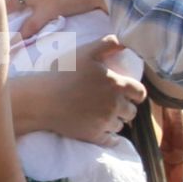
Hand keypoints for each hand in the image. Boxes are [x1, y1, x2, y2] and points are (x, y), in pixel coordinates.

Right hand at [16, 36, 145, 141]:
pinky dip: (109, 137)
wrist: (42, 100)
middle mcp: (114, 105)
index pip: (140, 93)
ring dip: (115, 120)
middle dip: (125, 107)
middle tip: (112, 103)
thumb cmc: (63, 73)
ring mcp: (104, 122)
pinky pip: (110, 140)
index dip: (136, 93)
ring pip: (120, 125)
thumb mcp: (86, 52)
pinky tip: (103, 131)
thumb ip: (109, 43)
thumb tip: (126, 41)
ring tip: (101, 114)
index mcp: (116, 85)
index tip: (129, 93)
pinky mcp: (94, 136)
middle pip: (131, 112)